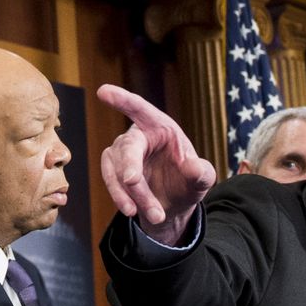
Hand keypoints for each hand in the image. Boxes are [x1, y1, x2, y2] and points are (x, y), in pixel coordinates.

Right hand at [96, 84, 216, 243]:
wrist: (173, 205)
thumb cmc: (187, 182)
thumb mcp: (201, 179)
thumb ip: (201, 172)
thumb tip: (193, 167)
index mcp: (160, 126)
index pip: (139, 109)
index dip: (122, 100)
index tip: (103, 92)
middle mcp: (138, 136)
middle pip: (128, 147)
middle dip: (129, 166)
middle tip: (133, 181)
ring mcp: (121, 153)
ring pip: (117, 170)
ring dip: (131, 193)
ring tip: (154, 214)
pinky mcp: (112, 170)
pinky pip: (110, 181)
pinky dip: (121, 197)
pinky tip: (134, 211)